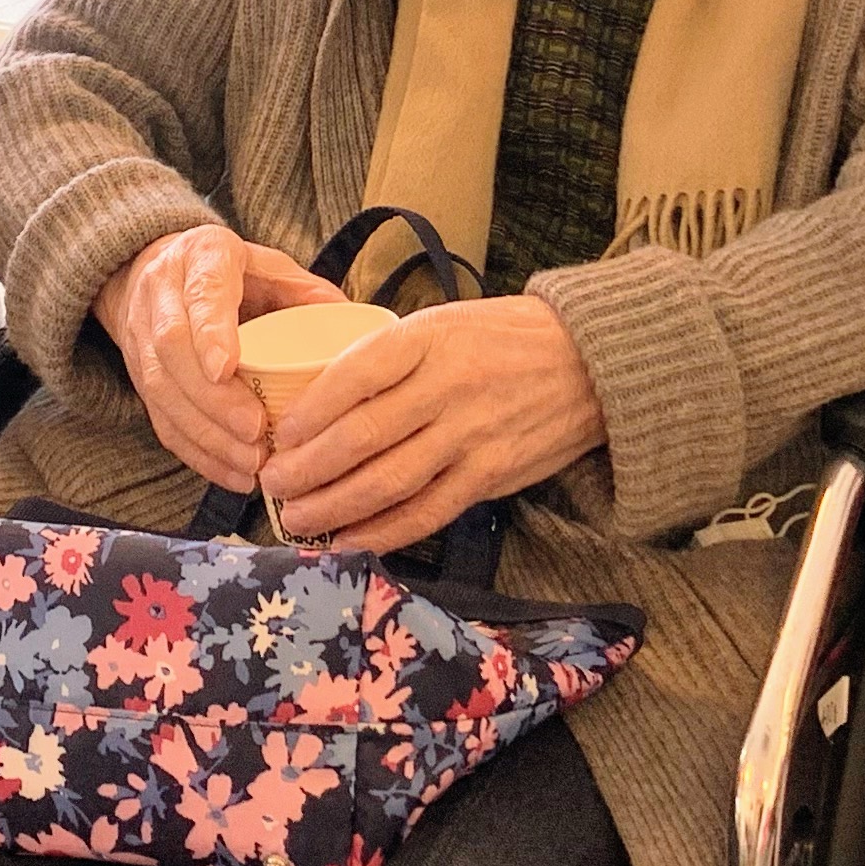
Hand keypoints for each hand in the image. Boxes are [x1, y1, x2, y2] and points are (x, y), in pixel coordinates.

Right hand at [97, 225, 340, 492]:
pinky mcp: (140, 379)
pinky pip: (161, 422)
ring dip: (207, 434)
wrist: (151, 273)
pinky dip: (198, 454)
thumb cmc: (228, 274)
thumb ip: (307, 293)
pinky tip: (233, 475)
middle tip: (255, 431)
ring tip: (251, 462)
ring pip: (162, 391)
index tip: (228, 370)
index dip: (211, 333)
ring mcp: (142, 338)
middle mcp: (161, 295)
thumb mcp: (269, 265)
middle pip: (174, 350)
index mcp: (201, 257)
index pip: (202, 293)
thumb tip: (354, 326)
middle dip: (214, 398)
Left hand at [263, 295, 602, 552]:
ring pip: (389, 481)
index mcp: (429, 339)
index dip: (310, 411)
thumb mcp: (445, 323)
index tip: (278, 435)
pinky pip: (428, 512)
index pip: (355, 374)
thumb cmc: (504, 338)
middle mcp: (448, 387)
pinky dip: (384, 532)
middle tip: (272, 484)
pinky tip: (350, 541)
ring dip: (335, 506)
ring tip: (298, 520)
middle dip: (307, 468)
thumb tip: (319, 399)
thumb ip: (391, 358)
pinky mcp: (491, 476)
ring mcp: (471, 435)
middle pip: (362, 436)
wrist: (591, 362)